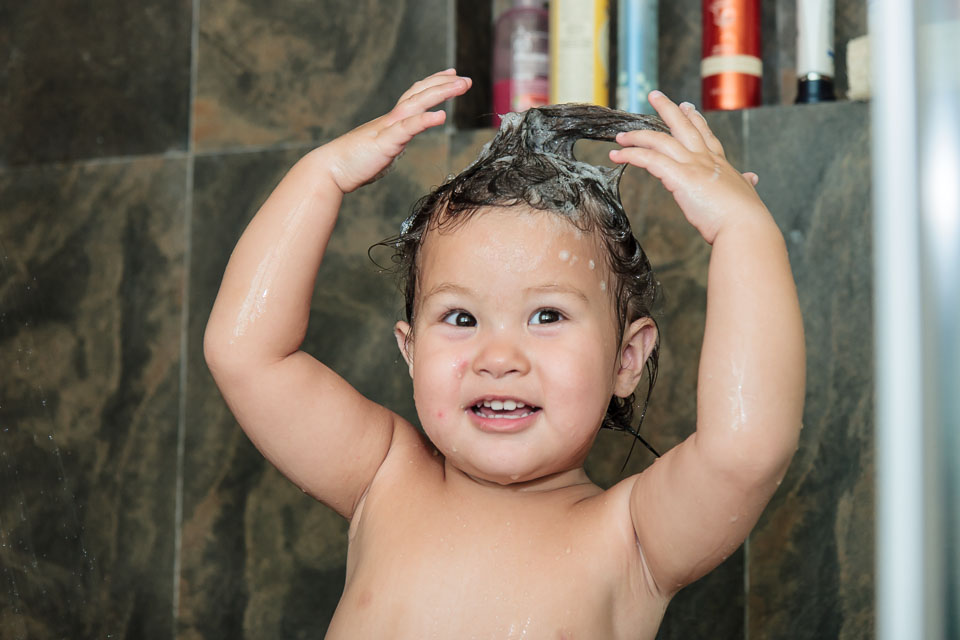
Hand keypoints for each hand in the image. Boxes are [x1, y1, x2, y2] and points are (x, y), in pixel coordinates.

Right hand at [323, 69, 471, 193]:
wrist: (329, 169)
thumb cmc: (352, 164)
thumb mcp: (380, 153)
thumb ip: (392, 146)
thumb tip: (399, 147)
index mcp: (391, 122)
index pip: (415, 97)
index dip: (433, 85)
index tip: (451, 76)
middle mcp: (391, 120)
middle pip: (420, 94)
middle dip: (444, 84)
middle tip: (466, 79)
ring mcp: (388, 129)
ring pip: (417, 104)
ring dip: (441, 93)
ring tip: (461, 86)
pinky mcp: (385, 143)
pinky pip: (407, 128)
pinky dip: (425, 120)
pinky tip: (441, 115)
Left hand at [609, 90, 767, 243]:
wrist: (746, 228)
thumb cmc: (745, 218)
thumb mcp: (746, 195)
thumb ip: (745, 184)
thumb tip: (752, 177)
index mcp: (720, 164)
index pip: (705, 136)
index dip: (695, 120)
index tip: (688, 107)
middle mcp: (705, 159)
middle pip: (683, 126)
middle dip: (667, 109)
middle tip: (655, 95)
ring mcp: (692, 165)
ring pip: (660, 140)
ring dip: (637, 136)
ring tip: (621, 136)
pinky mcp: (680, 176)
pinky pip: (649, 159)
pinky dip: (631, 154)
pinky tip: (617, 155)